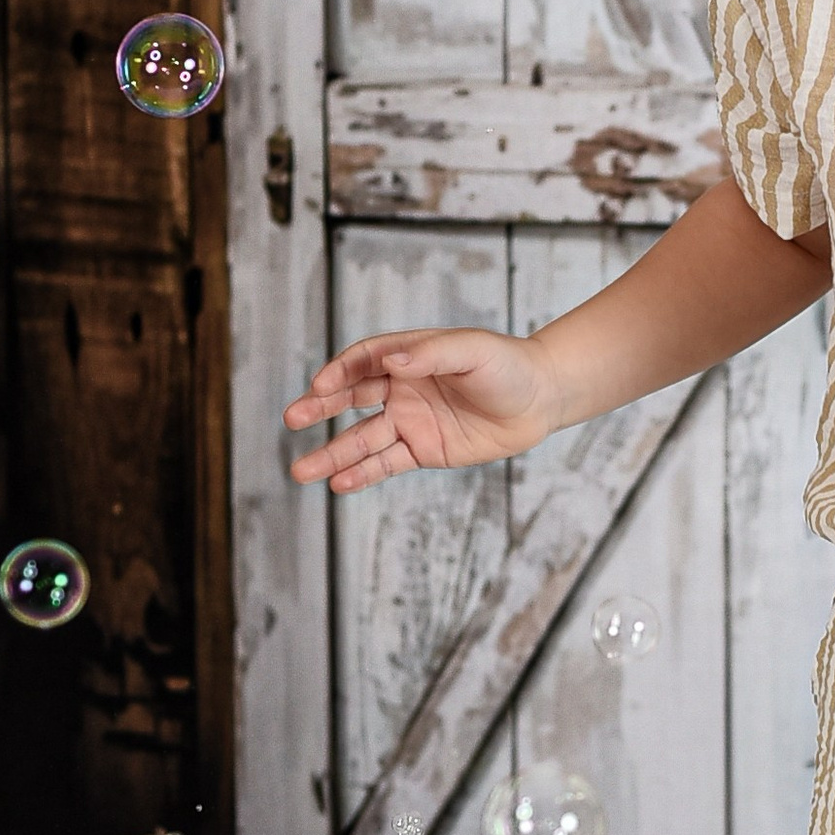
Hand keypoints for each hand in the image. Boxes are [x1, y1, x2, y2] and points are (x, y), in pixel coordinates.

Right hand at [282, 326, 561, 489]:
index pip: (362, 361)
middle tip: (293, 418)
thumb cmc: (507, 365)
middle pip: (351, 398)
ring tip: (301, 470)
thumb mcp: (473, 350)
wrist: (541, 399)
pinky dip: (363, 474)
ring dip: (333, 453)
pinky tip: (339, 484)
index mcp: (409, 356)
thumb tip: (391, 362)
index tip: (320, 386)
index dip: (339, 372)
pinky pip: (387, 463)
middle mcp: (402, 387)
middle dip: (321, 408)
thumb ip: (431, 355)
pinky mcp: (424, 450)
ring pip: (363, 439)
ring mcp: (410, 421)